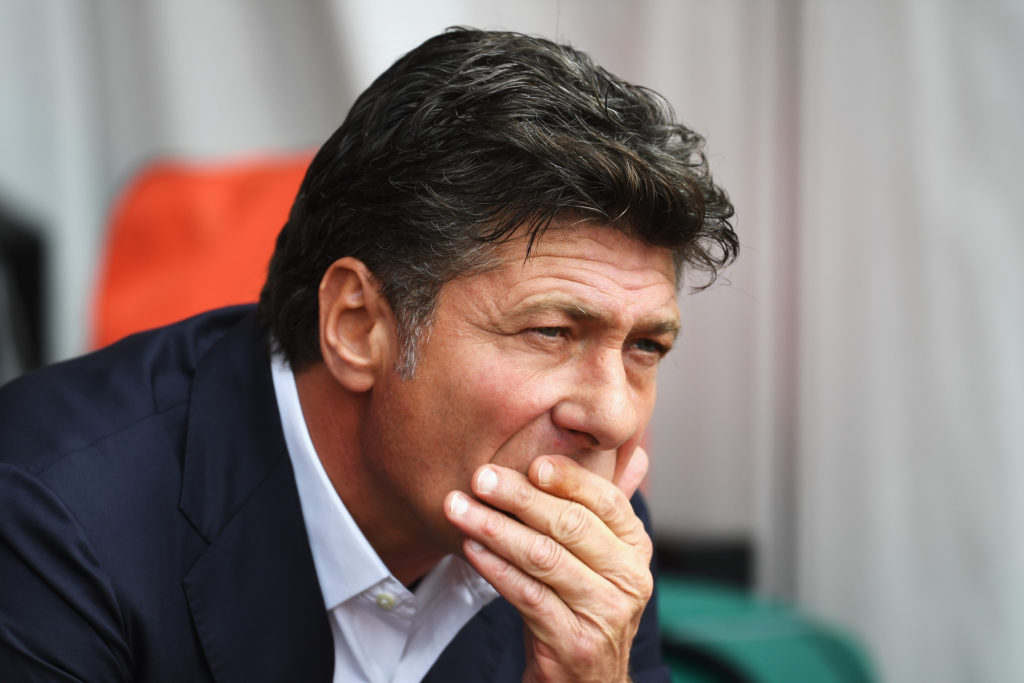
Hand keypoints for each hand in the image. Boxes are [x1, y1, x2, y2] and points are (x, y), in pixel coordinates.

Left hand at [444, 447, 653, 682]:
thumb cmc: (581, 608)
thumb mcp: (597, 559)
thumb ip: (600, 511)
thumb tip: (629, 454)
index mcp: (635, 549)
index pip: (607, 501)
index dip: (568, 479)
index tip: (530, 463)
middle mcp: (629, 579)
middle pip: (570, 525)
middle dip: (519, 497)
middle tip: (480, 478)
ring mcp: (605, 613)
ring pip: (544, 558)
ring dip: (495, 529)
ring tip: (460, 509)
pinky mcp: (573, 642)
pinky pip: (528, 595)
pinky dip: (496, 569)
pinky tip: (471, 549)